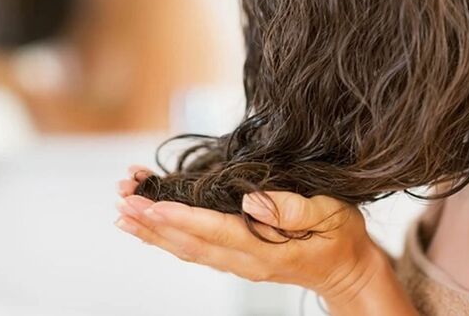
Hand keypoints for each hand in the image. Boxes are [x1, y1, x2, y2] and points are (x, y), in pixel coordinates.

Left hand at [114, 165, 387, 302]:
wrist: (346, 268)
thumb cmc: (340, 236)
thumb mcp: (329, 214)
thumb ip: (291, 210)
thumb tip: (250, 200)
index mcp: (267, 249)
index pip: (215, 231)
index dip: (180, 218)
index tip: (149, 205)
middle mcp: (246, 261)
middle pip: (190, 244)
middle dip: (153, 223)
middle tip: (123, 200)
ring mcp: (239, 263)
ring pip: (187, 250)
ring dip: (153, 232)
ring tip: (124, 212)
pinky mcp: (236, 259)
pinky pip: (196, 251)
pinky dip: (168, 238)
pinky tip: (151, 227)